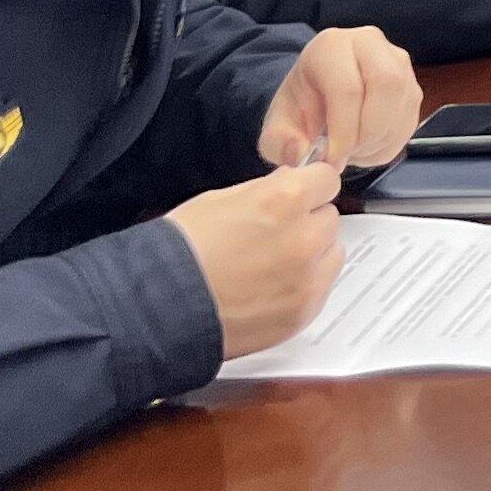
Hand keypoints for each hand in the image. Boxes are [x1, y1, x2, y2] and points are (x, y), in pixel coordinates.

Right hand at [171, 162, 345, 357]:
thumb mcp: (221, 199)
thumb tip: (291, 182)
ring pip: (331, 252)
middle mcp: (305, 236)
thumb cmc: (181, 250)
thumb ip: (267, 190)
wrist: (159, 308)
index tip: (299, 195)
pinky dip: (303, 285)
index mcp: (286, 199)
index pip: (326, 179)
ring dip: (312, 254)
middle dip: (307, 222)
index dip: (308, 186)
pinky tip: (270, 289)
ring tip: (272, 265)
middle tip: (273, 235)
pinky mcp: (303, 312)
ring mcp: (307, 278)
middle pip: (329, 217)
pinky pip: (321, 287)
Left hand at [256, 26, 422, 168]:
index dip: (343, 132)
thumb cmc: (299, 108)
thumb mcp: (276, 128)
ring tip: (356, 152)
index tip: (332, 161)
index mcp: (330, 46)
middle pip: (387, 85)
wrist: (316, 97)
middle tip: (350, 156)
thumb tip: (305, 156)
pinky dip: (392, 142)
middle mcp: (369, 43)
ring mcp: (396, 61)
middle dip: (369, 132)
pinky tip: (369, 147)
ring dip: (382, 138)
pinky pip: (411, 117)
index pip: (347, 88)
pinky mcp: (411, 82)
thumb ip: (283, 144)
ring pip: (404, 101)